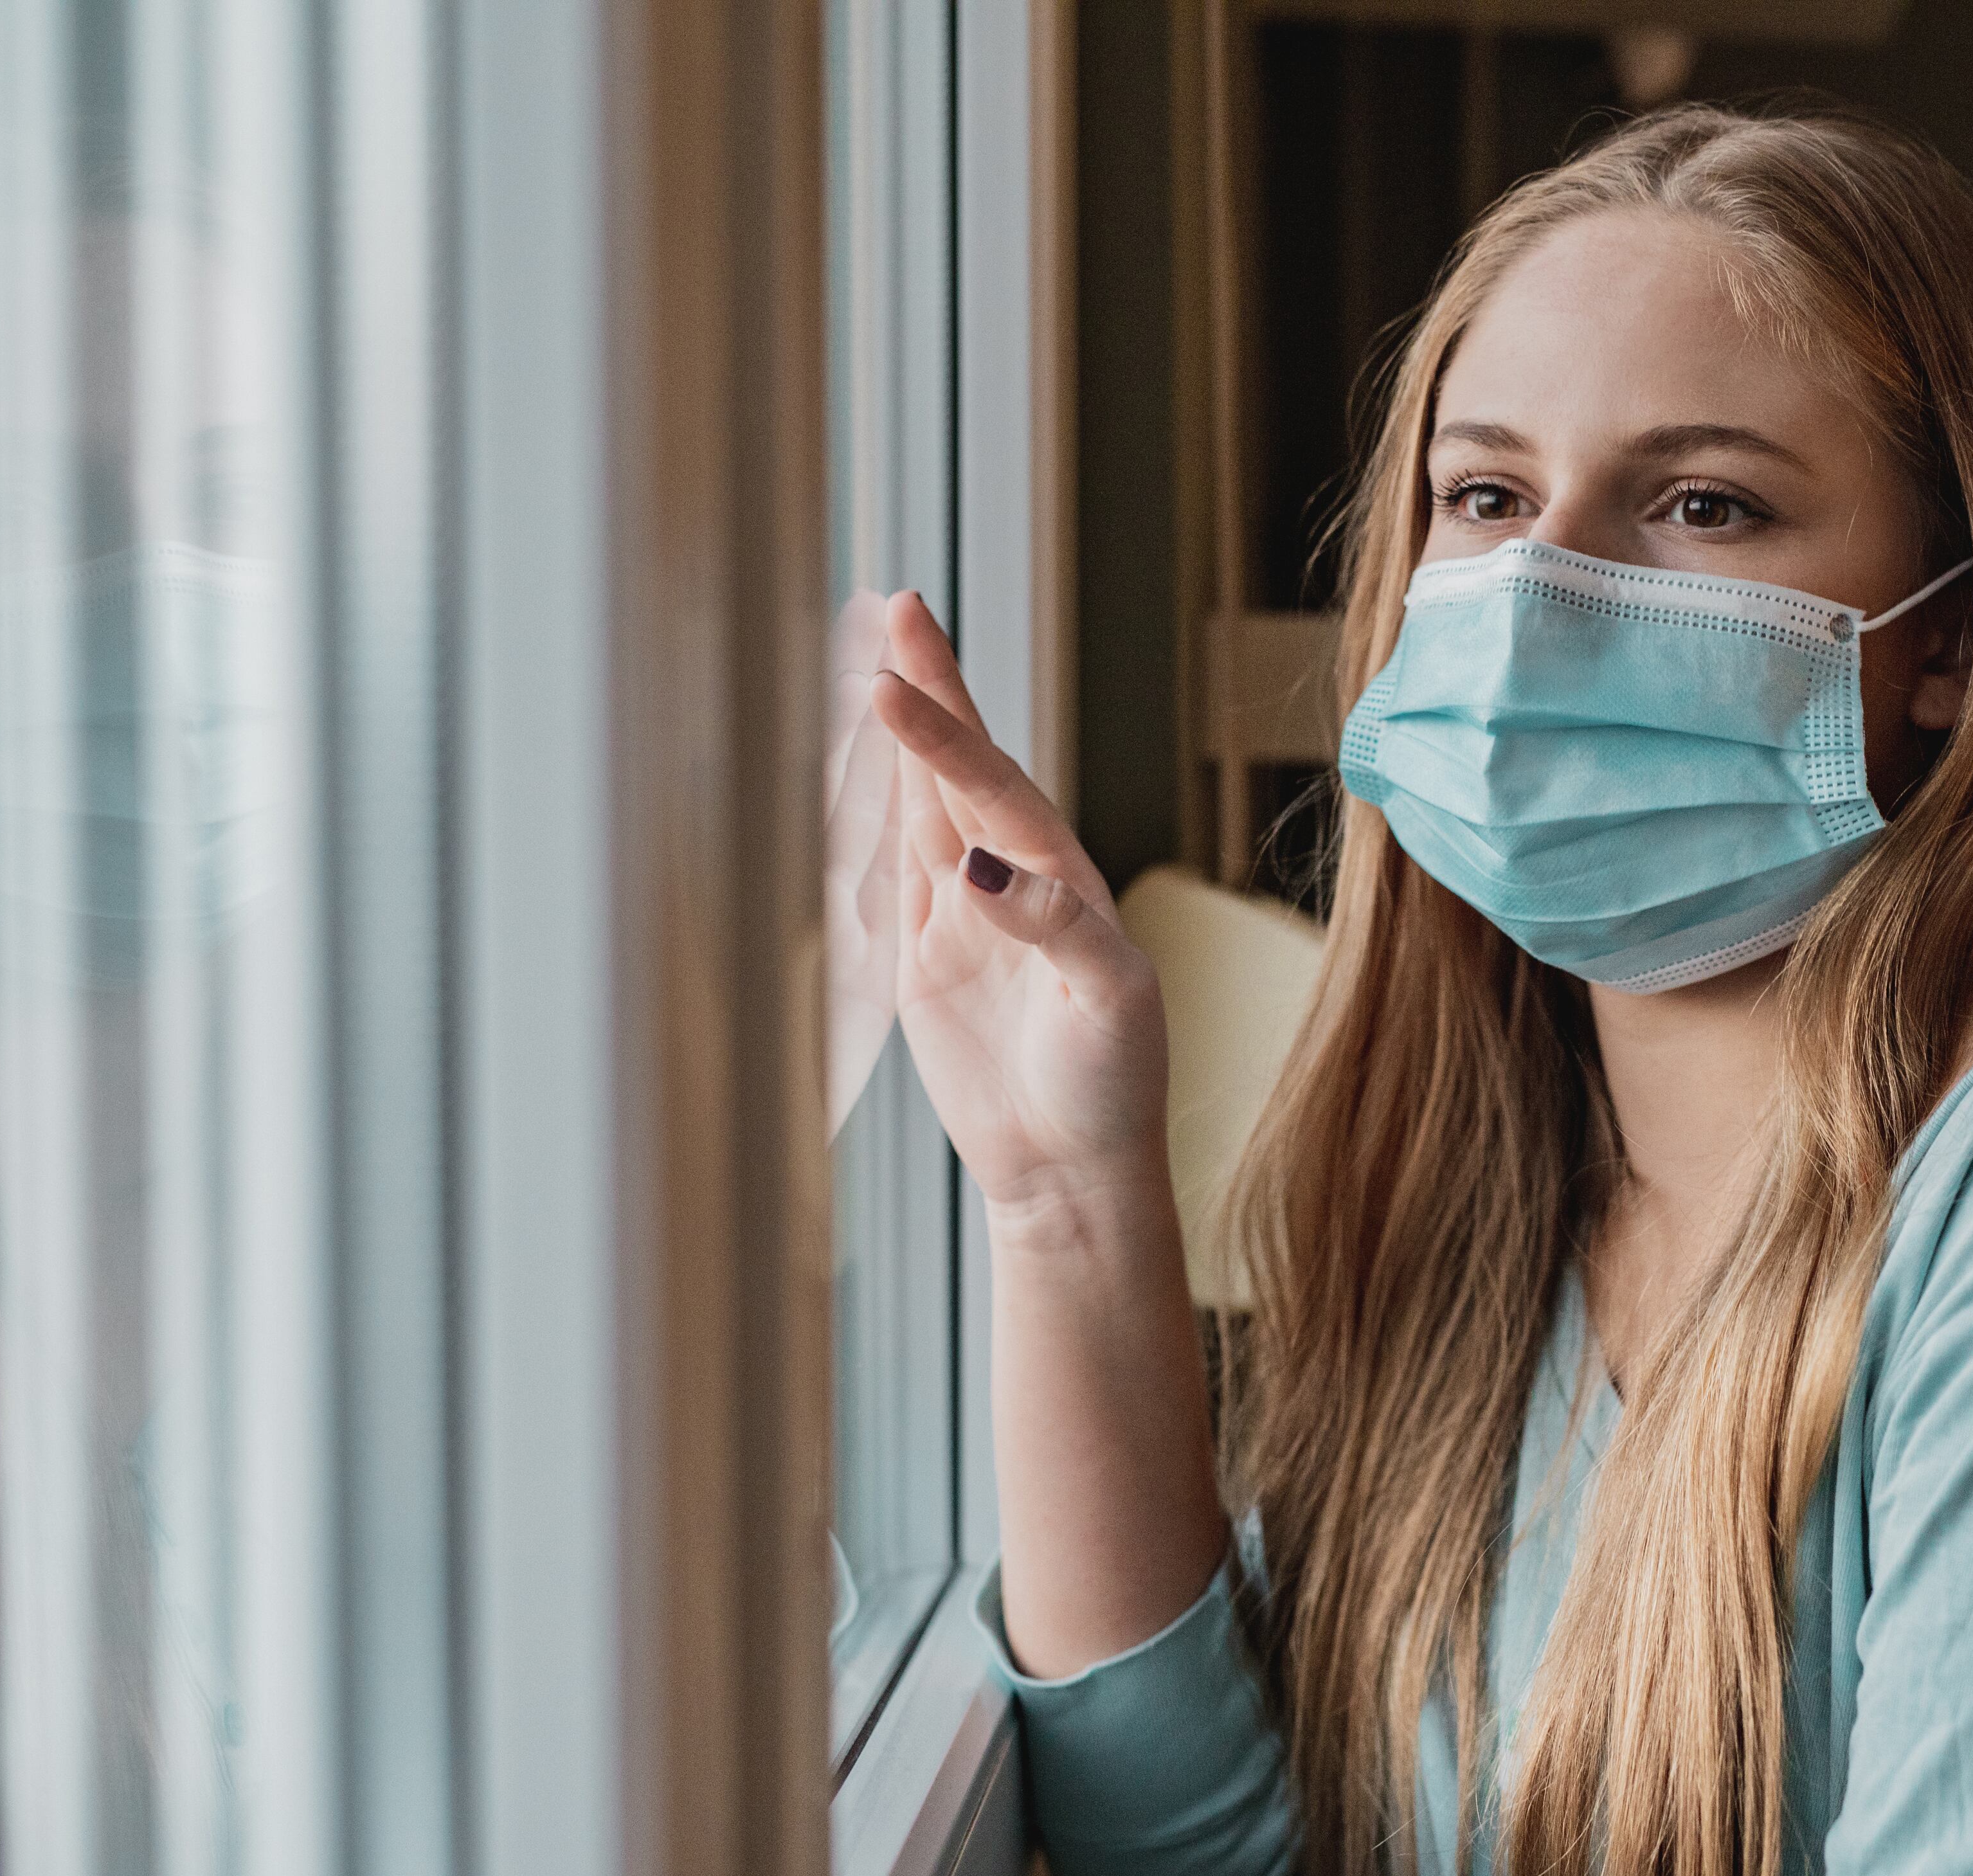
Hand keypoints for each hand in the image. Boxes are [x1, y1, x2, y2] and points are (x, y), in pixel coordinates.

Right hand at [826, 590, 1168, 1213]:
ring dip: (899, 742)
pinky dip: (872, 816)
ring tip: (874, 666)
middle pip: (959, 770)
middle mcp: (1013, 883)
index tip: (894, 684)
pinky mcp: (926, 960)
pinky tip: (858, 769)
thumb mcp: (1109, 1004)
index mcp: (1063, 879)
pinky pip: (892, 872)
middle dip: (931, 691)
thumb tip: (982, 869)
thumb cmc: (1114, 1087)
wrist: (1074, 1169)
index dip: (943, 734)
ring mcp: (965, 918)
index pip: (991, 787)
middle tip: (899, 609)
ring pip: (922, 807)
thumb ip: (1055, 928)